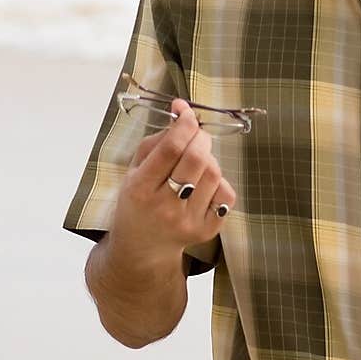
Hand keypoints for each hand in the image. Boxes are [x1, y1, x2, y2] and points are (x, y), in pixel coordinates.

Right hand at [107, 100, 235, 270]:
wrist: (141, 247)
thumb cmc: (138, 201)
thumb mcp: (134, 170)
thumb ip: (156, 142)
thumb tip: (183, 113)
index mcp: (140, 189)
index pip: (171, 148)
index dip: (184, 123)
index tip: (186, 112)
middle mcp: (164, 208)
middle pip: (197, 158)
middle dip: (200, 137)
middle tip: (196, 134)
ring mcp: (188, 222)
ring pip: (214, 173)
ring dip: (209, 158)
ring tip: (196, 163)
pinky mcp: (206, 231)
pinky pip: (226, 194)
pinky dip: (219, 182)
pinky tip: (204, 185)